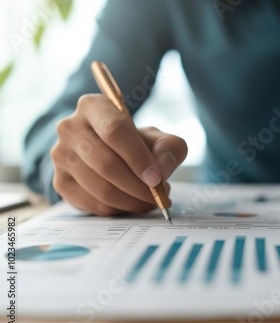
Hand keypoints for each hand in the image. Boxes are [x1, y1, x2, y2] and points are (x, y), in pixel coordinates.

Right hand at [51, 94, 187, 215]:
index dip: (138, 158)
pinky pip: (93, 204)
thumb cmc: (136, 143)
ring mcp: (61, 155)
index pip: (115, 131)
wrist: (111, 154)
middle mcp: (70, 128)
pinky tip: (133, 203)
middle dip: (138, 186)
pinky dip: (119, 209)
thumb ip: (170, 148)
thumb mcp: (159, 138)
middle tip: (159, 195)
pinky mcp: (60, 182)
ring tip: (150, 199)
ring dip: (132, 201)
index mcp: (94, 106)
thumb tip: (162, 169)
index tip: (157, 178)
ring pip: (100, 188)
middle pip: (106, 163)